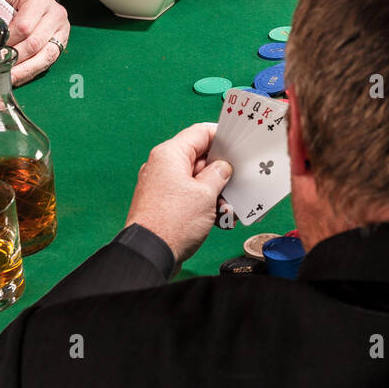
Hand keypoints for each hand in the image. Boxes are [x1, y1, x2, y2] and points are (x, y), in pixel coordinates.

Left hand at [0, 0, 69, 85]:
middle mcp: (55, 14)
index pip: (23, 27)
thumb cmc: (17, 1)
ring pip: (44, 57)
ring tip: (6, 77)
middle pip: (34, 44)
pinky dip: (30, 72)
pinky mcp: (62, 43)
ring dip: (22, 70)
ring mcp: (61, 30)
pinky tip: (17, 76)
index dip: (7, 42)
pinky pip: (47, 63)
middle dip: (13, 58)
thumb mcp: (7, 1)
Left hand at [124, 122, 232, 264]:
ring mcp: (162, 185)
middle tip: (237, 183)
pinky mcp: (163, 204)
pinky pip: (188, 196)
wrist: (149, 254)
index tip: (238, 145)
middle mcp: (163, 166)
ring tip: (228, 209)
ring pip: (196, 180)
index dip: (222, 137)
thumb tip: (223, 167)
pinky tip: (218, 219)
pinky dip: (204, 204)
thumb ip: (218, 174)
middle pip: (199, 159)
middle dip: (221, 173)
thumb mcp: (206, 194)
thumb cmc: (172, 222)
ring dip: (215, 193)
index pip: (200, 133)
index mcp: (170, 154)